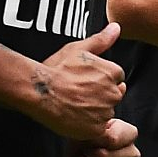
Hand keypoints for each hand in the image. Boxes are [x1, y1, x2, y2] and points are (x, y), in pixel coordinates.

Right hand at [30, 23, 126, 139]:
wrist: (40, 91)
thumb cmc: (57, 69)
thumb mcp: (79, 48)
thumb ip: (102, 39)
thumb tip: (117, 27)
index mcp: (112, 72)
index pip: (116, 78)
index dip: (100, 79)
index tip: (85, 80)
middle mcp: (113, 92)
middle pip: (113, 96)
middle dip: (100, 95)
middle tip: (78, 93)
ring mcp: (105, 112)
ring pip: (105, 113)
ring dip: (95, 111)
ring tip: (74, 104)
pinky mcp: (96, 129)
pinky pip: (98, 128)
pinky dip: (88, 125)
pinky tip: (75, 117)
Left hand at [60, 118, 139, 156]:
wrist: (69, 156)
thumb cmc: (79, 138)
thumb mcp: (85, 128)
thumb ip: (96, 128)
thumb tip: (103, 137)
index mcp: (128, 134)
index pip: (111, 138)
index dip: (92, 139)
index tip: (86, 136)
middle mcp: (132, 153)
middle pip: (103, 156)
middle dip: (85, 154)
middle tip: (82, 151)